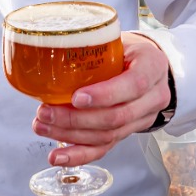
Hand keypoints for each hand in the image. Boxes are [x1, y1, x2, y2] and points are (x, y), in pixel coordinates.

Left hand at [32, 31, 170, 166]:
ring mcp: (142, 119)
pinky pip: (104, 148)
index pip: (133, 85)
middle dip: (77, 119)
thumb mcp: (121, 39)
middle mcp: (153, 98)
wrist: (150, 67)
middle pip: (116, 117)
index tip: (76, 97)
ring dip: (71, 135)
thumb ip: (97, 46)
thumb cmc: (130, 49)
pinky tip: (58, 156)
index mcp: (152, 67)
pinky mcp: (128, 133)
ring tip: (42, 126)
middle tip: (46, 112)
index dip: (104, 94)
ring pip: (108, 135)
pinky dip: (79, 155)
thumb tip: (54, 48)